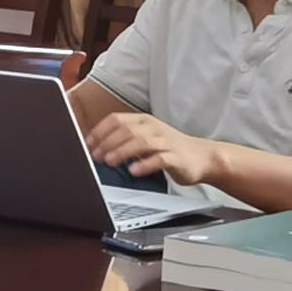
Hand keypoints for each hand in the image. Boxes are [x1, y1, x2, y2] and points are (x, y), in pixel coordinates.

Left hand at [87, 111, 223, 185]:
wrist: (202, 157)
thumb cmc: (170, 149)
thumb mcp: (147, 138)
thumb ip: (126, 139)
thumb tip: (98, 147)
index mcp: (144, 121)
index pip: (117, 119)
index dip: (100, 131)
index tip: (88, 143)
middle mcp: (153, 128)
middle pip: (126, 130)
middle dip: (107, 142)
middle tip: (96, 156)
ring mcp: (165, 142)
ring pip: (141, 142)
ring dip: (122, 151)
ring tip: (110, 162)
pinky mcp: (175, 157)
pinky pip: (159, 159)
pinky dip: (145, 165)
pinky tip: (134, 171)